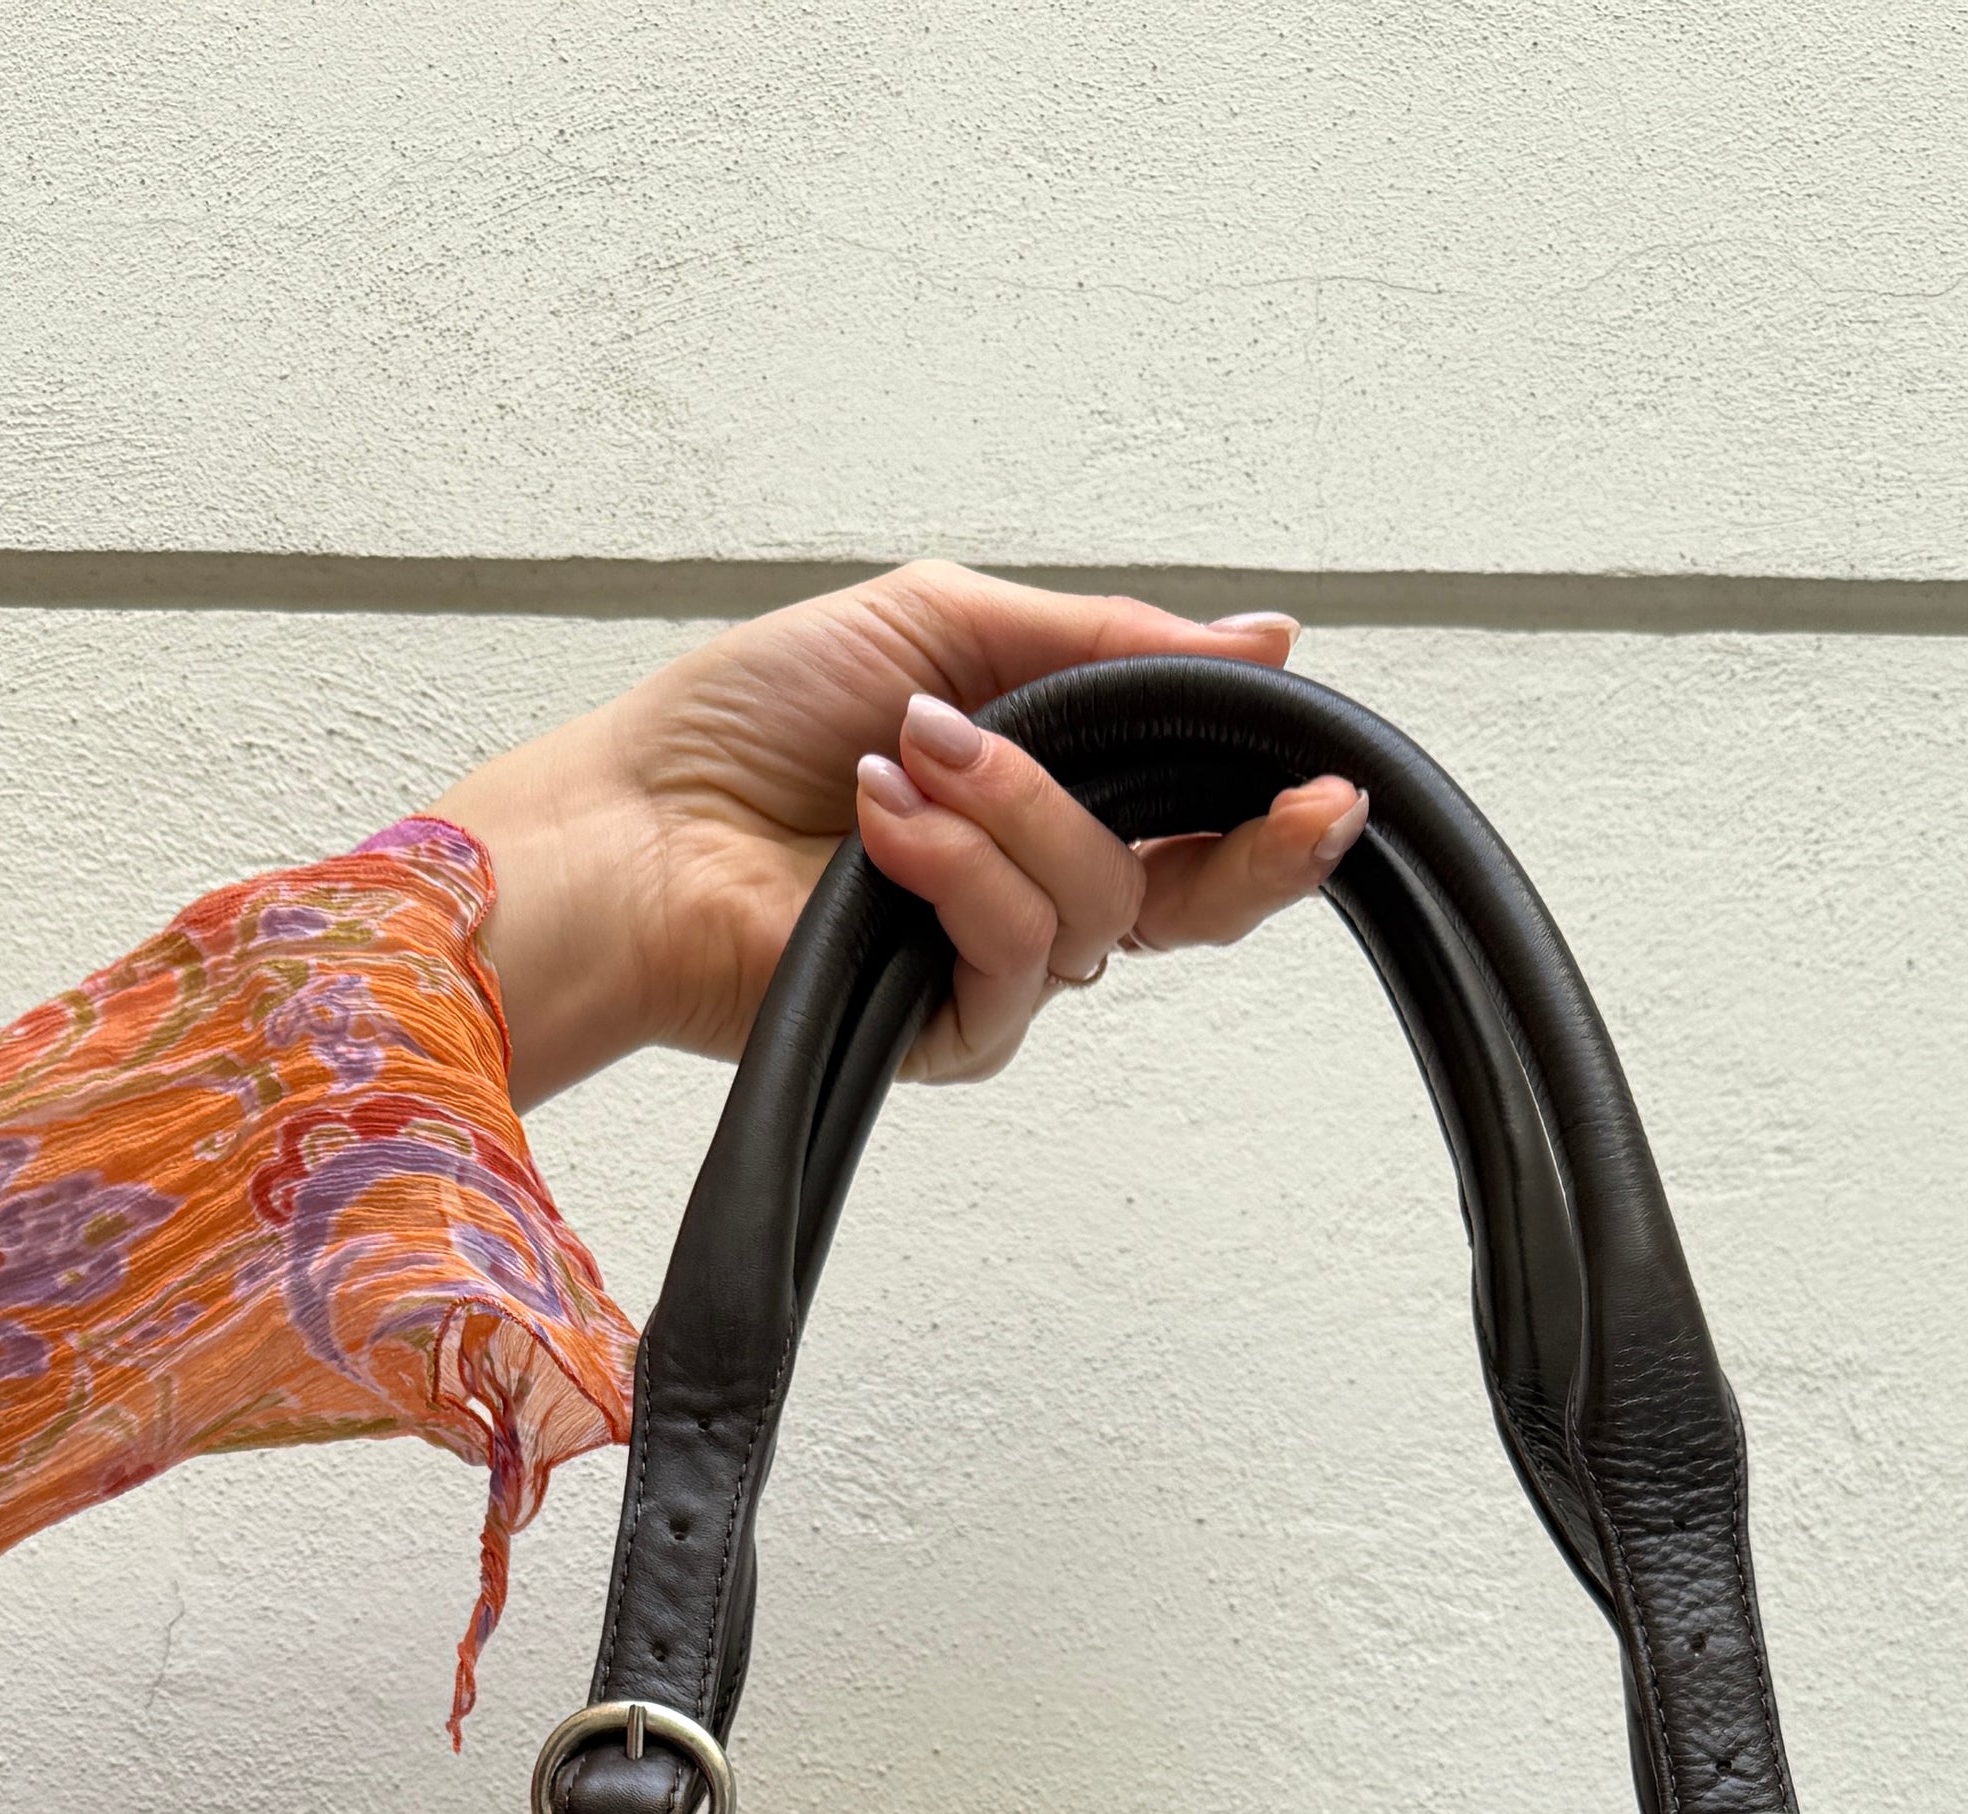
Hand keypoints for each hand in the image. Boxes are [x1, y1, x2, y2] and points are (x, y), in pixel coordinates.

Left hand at [442, 562, 1366, 1102]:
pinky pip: (1016, 964)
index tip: (1333, 782)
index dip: (1274, 813)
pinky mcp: (941, 1033)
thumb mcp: (950, 628)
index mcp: (1047, 794)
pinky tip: (887, 821)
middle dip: (1250, 848)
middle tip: (1299, 805)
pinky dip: (961, 876)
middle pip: (1195, 899)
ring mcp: (989, 966)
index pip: (1197, 822)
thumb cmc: (749, 722)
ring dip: (1018, 814)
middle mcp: (1031, 888)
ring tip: (912, 758)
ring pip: (1098, 912)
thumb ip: (1109, 646)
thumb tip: (1260, 641)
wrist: (634, 822)